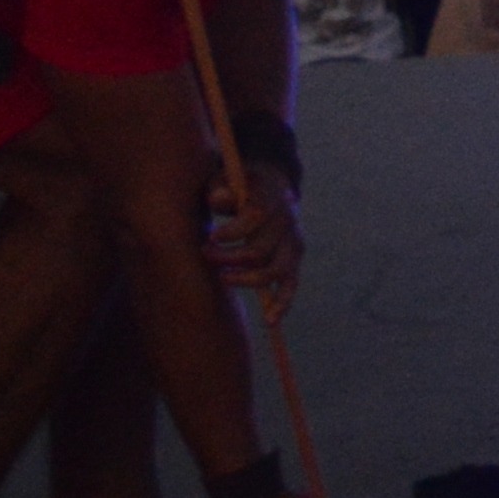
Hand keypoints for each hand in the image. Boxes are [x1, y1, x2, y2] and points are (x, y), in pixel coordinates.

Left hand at [208, 163, 302, 307]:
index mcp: (273, 195)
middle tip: (205, 254)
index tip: (212, 238)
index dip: (235, 230)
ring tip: (223, 279)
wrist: (267, 185)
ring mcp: (293, 242)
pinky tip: (270, 320)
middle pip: (262, 249)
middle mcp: (289, 220)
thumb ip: (220, 187)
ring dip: (247, 279)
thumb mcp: (225, 177)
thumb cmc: (236, 185)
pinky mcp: (292, 260)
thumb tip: (219, 198)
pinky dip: (282, 303)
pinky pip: (290, 284)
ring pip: (276, 270)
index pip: (258, 216)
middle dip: (230, 257)